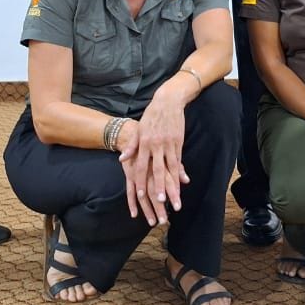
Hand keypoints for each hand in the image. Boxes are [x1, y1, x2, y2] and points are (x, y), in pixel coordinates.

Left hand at [118, 100, 185, 225]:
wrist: (168, 101)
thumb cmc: (151, 116)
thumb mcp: (139, 129)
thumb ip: (131, 146)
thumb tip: (121, 160)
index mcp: (144, 143)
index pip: (140, 167)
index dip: (140, 182)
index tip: (141, 196)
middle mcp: (156, 145)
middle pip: (156, 171)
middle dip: (158, 188)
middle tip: (159, 203)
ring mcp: (168, 144)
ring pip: (170, 168)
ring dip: (172, 185)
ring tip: (174, 198)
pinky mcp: (178, 142)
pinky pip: (179, 161)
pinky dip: (181, 173)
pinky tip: (183, 182)